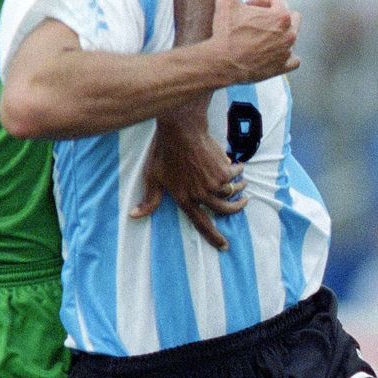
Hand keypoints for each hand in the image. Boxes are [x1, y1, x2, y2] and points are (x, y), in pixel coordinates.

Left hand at [133, 105, 242, 249]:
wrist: (181, 131)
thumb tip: (134, 215)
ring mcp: (213, 183)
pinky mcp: (223, 170)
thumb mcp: (153, 177)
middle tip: (243, 203)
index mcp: (184, 199)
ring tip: (241, 184)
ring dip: (239, 188)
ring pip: (232, 192)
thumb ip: (150, 199)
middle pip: (225, 209)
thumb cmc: (164, 152)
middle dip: (237, 208)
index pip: (201, 224)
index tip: (224, 246)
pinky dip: (238, 171)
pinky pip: (235, 175)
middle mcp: (201, 195)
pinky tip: (238, 166)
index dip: (213, 237)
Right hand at [213, 0, 298, 83]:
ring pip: (292, 37)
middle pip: (292, 17)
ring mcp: (287, 51)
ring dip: (281, 35)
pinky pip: (293, 60)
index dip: (261, 2)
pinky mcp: (283, 67)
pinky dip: (286, 56)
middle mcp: (289, 33)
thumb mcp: (226, 2)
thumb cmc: (227, 32)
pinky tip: (275, 54)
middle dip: (278, 16)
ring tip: (263, 36)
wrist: (223, 62)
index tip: (249, 7)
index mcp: (281, 16)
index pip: (277, 1)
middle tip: (259, 20)